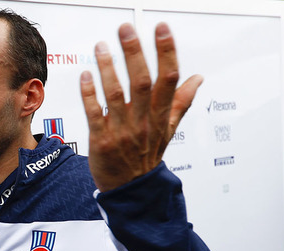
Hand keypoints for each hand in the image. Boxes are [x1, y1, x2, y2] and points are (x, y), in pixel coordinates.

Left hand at [80, 23, 202, 191]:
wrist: (129, 189)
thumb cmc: (146, 156)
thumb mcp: (169, 130)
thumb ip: (181, 102)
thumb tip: (198, 79)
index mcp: (161, 116)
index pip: (168, 79)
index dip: (166, 52)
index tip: (162, 29)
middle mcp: (143, 122)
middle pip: (142, 82)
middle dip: (135, 53)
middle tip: (126, 29)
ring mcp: (121, 131)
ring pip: (115, 95)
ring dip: (108, 68)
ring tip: (102, 46)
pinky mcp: (101, 140)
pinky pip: (94, 114)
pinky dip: (89, 94)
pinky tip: (85, 75)